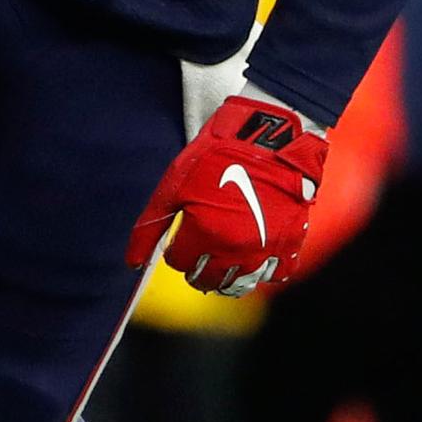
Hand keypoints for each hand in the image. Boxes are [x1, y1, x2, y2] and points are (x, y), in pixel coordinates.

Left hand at [125, 94, 327, 296]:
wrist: (269, 137)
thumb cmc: (218, 155)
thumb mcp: (174, 184)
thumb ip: (150, 227)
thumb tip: (132, 264)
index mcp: (203, 232)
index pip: (180, 263)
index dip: (177, 250)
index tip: (183, 235)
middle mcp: (233, 248)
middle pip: (207, 279)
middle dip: (198, 267)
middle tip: (201, 248)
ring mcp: (263, 249)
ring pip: (238, 285)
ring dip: (226, 276)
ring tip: (223, 259)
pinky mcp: (289, 243)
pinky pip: (274, 275)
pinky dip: (262, 271)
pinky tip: (252, 255)